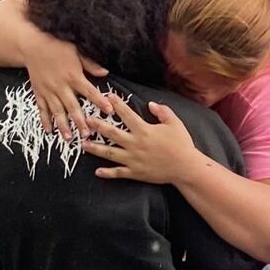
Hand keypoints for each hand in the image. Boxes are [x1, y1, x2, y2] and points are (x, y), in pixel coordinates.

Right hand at [23, 28, 110, 139]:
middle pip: (73, 106)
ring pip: (57, 111)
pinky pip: (42, 108)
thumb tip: (105, 73)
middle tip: (86, 134)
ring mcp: (48, 90)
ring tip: (68, 138)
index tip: (108, 111)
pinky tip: (49, 130)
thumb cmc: (57, 46)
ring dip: (63, 125)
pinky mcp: (38, 92)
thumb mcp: (76, 51)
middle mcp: (61, 85)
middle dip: (80, 121)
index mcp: (73, 75)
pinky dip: (45, 119)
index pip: (90, 91)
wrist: (32, 44)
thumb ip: (90, 64)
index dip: (100, 102)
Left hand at [84, 94, 202, 184]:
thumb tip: (150, 104)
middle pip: (112, 133)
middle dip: (97, 125)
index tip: (107, 96)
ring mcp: (133, 160)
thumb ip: (162, 111)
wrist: (185, 167)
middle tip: (86, 120)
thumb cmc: (181, 144)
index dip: (117, 104)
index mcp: (144, 130)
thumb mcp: (175, 123)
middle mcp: (135, 144)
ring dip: (96, 148)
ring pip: (110, 153)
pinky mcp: (135, 172)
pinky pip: (118, 173)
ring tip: (84, 144)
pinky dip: (107, 173)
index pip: (126, 114)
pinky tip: (97, 171)